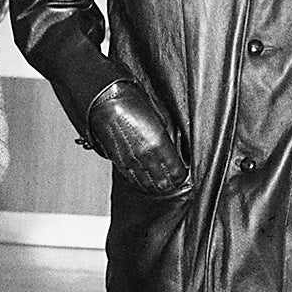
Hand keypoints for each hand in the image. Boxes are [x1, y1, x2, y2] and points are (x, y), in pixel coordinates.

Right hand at [87, 82, 188, 196]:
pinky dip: (141, 183)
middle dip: (171, 184)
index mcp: (159, 144)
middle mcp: (145, 156)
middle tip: (175, 181)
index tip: (183, 173)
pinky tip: (146, 183)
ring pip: (147, 184)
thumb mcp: (162, 118)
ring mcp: (131, 161)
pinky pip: (133, 180)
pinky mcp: (119, 162)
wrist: (108, 104)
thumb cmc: (134, 105)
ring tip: (162, 185)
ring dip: (157, 186)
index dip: (181, 175)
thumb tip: (177, 151)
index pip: (176, 172)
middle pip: (163, 183)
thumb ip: (171, 138)